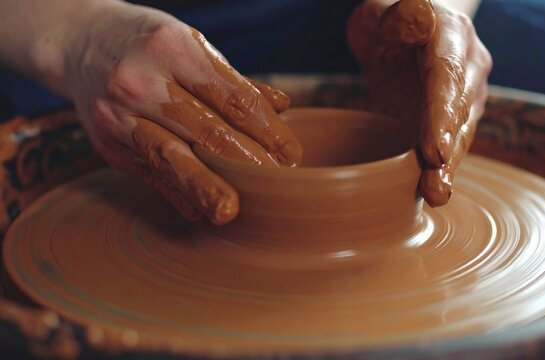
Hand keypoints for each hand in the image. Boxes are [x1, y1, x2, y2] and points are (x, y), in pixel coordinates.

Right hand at [61, 2, 301, 223]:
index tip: (291, 155)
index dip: (267, 129)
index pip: (232, 97)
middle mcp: (142, 80)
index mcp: (174, 49)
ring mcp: (118, 114)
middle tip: (277, 185)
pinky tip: (197, 210)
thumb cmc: (148, 44)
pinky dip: (175, 193)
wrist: (78, 42)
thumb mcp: (189, 45)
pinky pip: (147, 172)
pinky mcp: (107, 142)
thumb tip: (282, 106)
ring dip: (205, 186)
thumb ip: (233, 80)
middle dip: (246, 161)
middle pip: (205, 129)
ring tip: (230, 211)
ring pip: (170, 156)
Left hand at [347, 0, 491, 205]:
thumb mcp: (383, 11)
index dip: (441, 113)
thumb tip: (413, 20)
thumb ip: (398, 18)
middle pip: (459, 109)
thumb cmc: (388, 22)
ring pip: (459, 132)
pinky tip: (434, 193)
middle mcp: (468, 64)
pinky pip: (451, 142)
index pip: (446, 76)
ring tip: (436, 193)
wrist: (404, 33)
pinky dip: (442, 168)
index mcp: (451, 34)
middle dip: (448, 146)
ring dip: (448, 166)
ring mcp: (467, 92)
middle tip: (437, 178)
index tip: (434, 147)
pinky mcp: (457, 116)